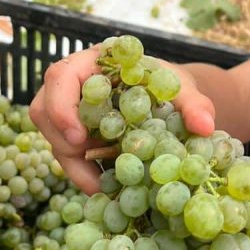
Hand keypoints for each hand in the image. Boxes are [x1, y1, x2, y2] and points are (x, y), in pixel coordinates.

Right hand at [28, 47, 216, 193]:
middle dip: (61, 138)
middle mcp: (74, 83)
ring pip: (51, 134)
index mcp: (94, 61)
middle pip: (44, 108)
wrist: (168, 98)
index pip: (60, 75)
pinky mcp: (74, 133)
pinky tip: (103, 187)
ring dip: (71, 161)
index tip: (79, 136)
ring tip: (100, 184)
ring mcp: (70, 109)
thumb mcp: (182, 89)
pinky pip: (66, 153)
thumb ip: (194, 104)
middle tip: (87, 161)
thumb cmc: (169, 85)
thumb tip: (205, 126)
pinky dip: (82, 172)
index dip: (61, 105)